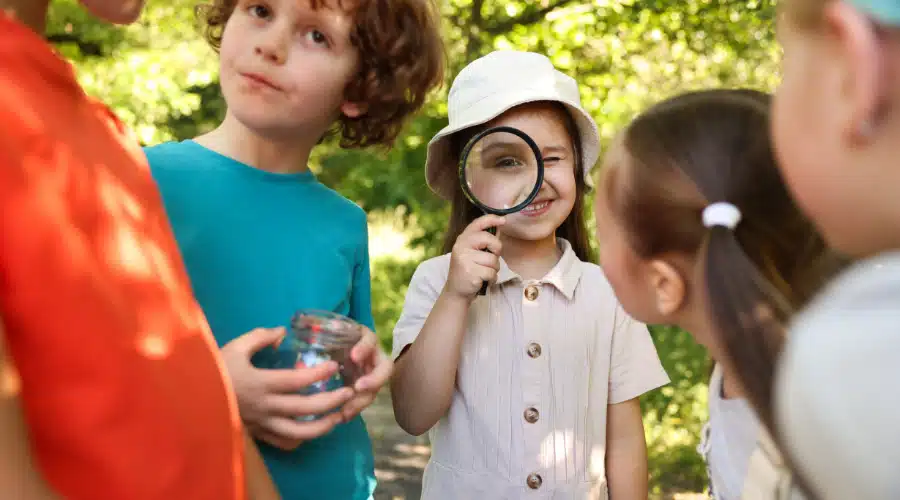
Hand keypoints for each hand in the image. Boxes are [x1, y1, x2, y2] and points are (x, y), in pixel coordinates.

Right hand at [220, 327, 354, 450]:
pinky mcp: (257, 434)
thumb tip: (282, 331)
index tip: (334, 366)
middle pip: (305, 409)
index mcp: (261, 383)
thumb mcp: (234, 347)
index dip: (319, 374)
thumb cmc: (213, 370)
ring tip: (338, 416)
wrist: (190, 399)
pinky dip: (300, 439)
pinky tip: (312, 431)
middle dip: (331, 401)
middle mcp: (265, 406)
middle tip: (348, 392)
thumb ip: (260, 337)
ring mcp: (262, 424)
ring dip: (323, 426)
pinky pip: (283, 442)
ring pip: (298, 432)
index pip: (298, 381)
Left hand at [340, 326, 391, 420]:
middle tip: (358, 388)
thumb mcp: (334, 331)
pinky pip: (364, 400)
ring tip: (346, 411)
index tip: (353, 356)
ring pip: (375, 389)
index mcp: (367, 339)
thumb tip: (334, 326)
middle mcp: (375, 357)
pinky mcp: (364, 389)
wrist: (335, 350)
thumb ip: (334, 330)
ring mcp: (372, 375)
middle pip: (385, 369)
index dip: (364, 348)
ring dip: (362, 401)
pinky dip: (355, 409)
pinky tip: (343, 417)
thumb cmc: (335, 338)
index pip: (370, 340)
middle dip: (374, 380)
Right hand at [445, 214, 504, 299]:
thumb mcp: (472, 252)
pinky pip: (492, 273)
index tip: (503, 220)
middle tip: (491, 259)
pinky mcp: (470, 273)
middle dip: (497, 249)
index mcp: (462, 239)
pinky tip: (483, 280)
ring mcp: (465, 259)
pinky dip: (491, 279)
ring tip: (483, 272)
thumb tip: (499, 227)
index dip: (491, 219)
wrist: (456, 291)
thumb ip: (484, 241)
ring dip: (494, 269)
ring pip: (493, 260)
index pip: (477, 224)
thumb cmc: (468, 270)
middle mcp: (461, 247)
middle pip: (489, 240)